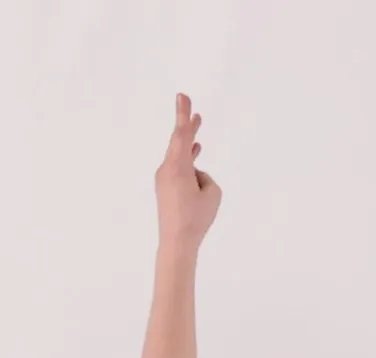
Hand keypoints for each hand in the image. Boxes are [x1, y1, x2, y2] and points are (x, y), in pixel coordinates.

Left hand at [155, 92, 220, 250]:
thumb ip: (204, 176)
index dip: (183, 114)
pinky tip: (194, 157)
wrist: (177, 243)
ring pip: (180, 159)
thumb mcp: (212, 191)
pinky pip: (178, 170)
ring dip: (189, 147)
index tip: (181, 96)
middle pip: (178, 143)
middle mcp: (167, 170)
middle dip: (187, 127)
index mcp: (177, 167)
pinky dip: (187, 162)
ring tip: (198, 138)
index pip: (181, 134)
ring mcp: (164, 181)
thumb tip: (194, 177)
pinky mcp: (165, 191)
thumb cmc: (196, 218)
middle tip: (192, 109)